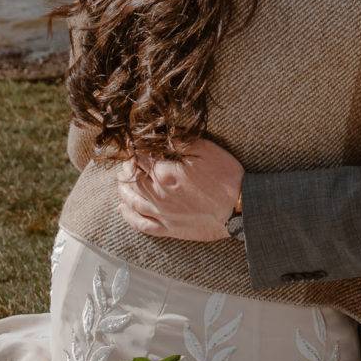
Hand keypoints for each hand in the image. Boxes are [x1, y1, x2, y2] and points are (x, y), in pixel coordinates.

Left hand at [115, 139, 243, 242]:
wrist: (239, 209)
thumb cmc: (225, 177)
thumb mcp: (206, 150)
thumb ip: (182, 140)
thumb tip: (164, 132)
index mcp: (164, 173)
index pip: (140, 158)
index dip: (134, 148)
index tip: (131, 142)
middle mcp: (158, 194)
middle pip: (132, 179)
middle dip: (126, 168)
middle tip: (126, 161)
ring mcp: (162, 213)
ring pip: (132, 200)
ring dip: (123, 189)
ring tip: (120, 180)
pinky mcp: (169, 228)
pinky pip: (142, 224)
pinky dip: (129, 216)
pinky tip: (123, 209)